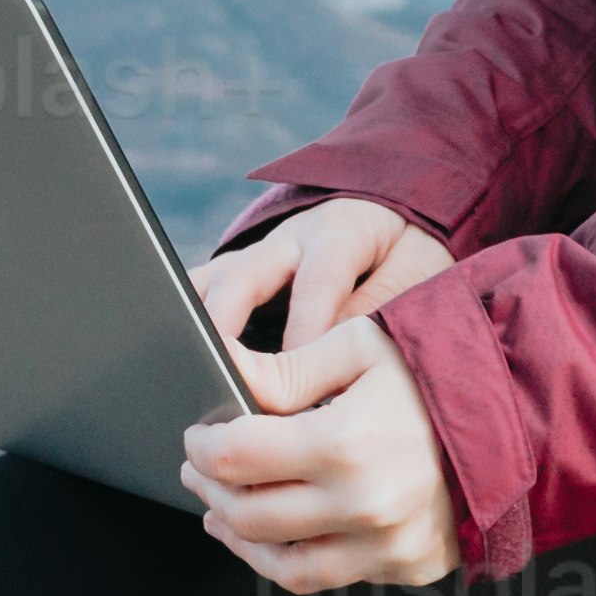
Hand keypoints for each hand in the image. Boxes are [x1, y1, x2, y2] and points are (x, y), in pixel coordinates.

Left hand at [180, 306, 462, 592]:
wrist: (524, 416)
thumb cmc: (441, 371)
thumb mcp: (360, 346)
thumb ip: (284, 368)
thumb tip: (219, 373)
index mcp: (346, 441)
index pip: (235, 456)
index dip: (201, 444)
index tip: (198, 434)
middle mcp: (365, 504)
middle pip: (248, 514)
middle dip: (211, 489)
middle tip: (200, 469)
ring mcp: (388, 544)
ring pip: (282, 565)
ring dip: (241, 538)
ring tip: (223, 512)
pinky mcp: (406, 566)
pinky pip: (330, 577)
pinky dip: (293, 557)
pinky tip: (279, 532)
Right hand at [192, 198, 450, 358]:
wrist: (395, 215)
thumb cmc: (408, 251)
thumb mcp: (417, 270)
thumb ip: (381, 305)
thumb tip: (339, 353)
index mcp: (339, 233)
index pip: (316, 281)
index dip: (306, 330)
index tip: (299, 379)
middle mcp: (288, 239)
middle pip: (242, 276)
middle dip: (226, 326)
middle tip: (218, 372)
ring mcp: (256, 255)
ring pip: (209, 282)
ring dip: (193, 324)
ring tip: (183, 371)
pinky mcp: (238, 274)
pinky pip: (203, 293)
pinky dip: (188, 324)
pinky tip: (177, 363)